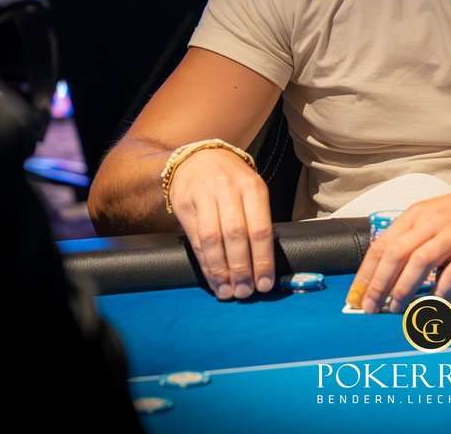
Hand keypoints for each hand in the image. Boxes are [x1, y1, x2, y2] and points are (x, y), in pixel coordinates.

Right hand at [169, 148, 274, 300]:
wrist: (198, 158)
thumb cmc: (232, 181)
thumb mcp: (251, 191)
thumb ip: (258, 220)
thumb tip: (264, 264)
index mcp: (253, 188)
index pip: (260, 228)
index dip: (262, 260)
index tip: (265, 283)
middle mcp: (229, 190)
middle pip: (236, 235)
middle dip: (241, 268)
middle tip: (246, 292)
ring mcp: (204, 196)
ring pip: (213, 239)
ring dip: (221, 270)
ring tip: (228, 291)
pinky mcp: (184, 204)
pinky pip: (196, 240)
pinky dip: (206, 264)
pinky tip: (213, 279)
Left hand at [346, 172, 450, 312]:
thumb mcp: (433, 215)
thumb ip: (414, 239)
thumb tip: (390, 272)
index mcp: (416, 215)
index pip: (382, 244)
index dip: (367, 272)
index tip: (356, 294)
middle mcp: (431, 222)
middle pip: (396, 254)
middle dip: (379, 284)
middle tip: (369, 308)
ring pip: (420, 263)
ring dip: (404, 289)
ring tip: (396, 308)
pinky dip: (442, 290)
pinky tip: (437, 302)